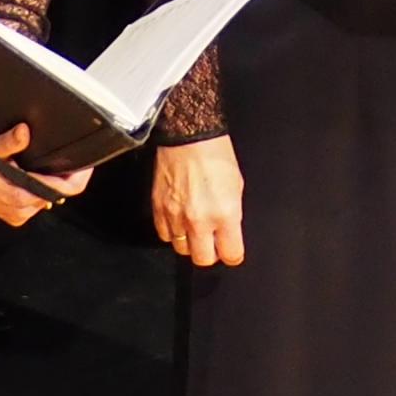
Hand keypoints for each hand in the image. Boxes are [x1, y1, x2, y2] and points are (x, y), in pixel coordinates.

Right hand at [153, 135, 244, 266]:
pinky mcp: (159, 209)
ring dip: (190, 243)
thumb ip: (232, 214)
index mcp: (225, 214)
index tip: (231, 251)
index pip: (231, 254)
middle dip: (210, 254)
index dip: (233, 254)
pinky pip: (165, 235)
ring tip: (195, 229)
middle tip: (213, 244)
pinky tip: (179, 220)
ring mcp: (176, 216)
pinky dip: (172, 231)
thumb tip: (228, 231)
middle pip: (203, 259)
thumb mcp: (237, 186)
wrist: (189, 136)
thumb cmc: (216, 155)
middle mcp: (200, 220)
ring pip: (182, 249)